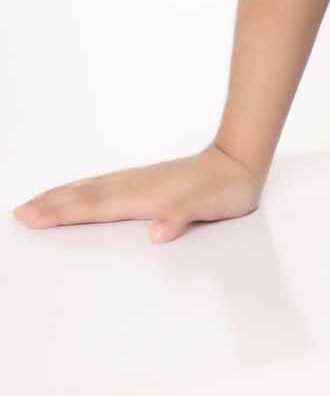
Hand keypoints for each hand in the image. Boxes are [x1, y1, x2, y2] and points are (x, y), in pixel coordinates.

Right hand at [11, 141, 263, 242]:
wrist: (241, 162)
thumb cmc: (226, 188)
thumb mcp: (209, 206)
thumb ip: (181, 218)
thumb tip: (155, 233)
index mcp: (144, 195)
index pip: (94, 206)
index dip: (61, 212)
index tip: (30, 216)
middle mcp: (137, 185)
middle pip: (85, 195)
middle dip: (51, 203)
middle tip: (19, 211)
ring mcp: (142, 180)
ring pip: (93, 188)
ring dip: (63, 195)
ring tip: (38, 200)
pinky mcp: (149, 181)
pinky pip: (106, 185)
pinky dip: (85, 190)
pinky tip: (82, 192)